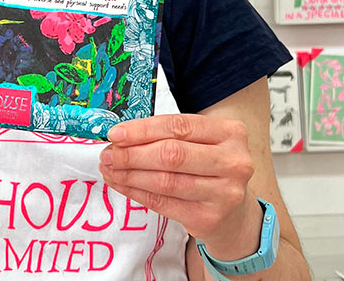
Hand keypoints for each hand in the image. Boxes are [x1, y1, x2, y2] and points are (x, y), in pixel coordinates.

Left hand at [98, 114, 261, 253]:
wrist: (234, 212)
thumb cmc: (209, 166)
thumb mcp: (198, 141)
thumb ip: (165, 134)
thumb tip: (120, 135)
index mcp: (230, 133)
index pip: (178, 126)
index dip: (142, 130)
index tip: (115, 133)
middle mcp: (233, 162)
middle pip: (171, 154)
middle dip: (132, 154)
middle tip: (108, 153)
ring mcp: (225, 193)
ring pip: (165, 181)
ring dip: (130, 174)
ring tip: (110, 169)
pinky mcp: (209, 218)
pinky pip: (163, 202)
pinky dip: (136, 192)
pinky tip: (122, 184)